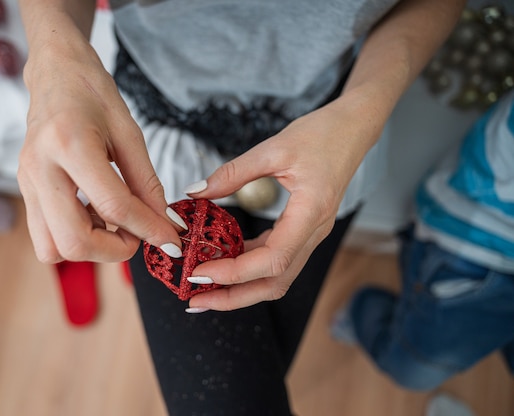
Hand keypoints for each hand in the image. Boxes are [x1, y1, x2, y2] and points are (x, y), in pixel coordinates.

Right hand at [17, 41, 182, 263]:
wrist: (54, 74)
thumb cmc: (93, 95)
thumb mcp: (130, 133)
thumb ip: (148, 183)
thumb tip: (166, 223)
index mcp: (70, 144)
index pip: (114, 206)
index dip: (149, 229)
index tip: (171, 240)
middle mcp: (40, 168)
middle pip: (74, 242)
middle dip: (115, 250)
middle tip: (137, 235)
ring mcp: (26, 182)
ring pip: (52, 249)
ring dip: (91, 248)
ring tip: (113, 224)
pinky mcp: (24, 190)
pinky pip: (45, 237)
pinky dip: (74, 238)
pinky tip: (93, 216)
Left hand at [185, 101, 376, 310]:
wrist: (353, 128)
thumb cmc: (322, 134)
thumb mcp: (273, 148)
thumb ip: (233, 172)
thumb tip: (195, 191)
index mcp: (310, 213)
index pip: (273, 260)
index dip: (236, 273)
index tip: (201, 272)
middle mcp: (314, 231)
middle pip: (275, 282)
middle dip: (235, 297)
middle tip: (197, 300)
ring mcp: (311, 233)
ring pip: (277, 276)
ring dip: (241, 287)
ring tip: (206, 287)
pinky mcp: (304, 229)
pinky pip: (277, 258)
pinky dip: (249, 266)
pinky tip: (225, 261)